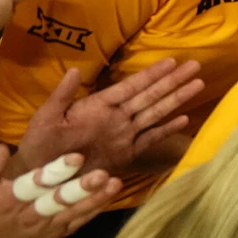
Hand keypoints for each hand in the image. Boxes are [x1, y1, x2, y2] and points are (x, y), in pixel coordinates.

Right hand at [0, 144, 120, 237]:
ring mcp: (45, 227)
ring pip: (72, 214)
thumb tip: (2, 147)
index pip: (33, 185)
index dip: (55, 172)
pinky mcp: (55, 234)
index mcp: (8, 201)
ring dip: (95, 199)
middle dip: (80, 189)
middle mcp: (29, 215)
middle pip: (58, 201)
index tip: (76, 157)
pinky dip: (95, 210)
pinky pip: (77, 222)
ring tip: (116, 183)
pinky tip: (112, 195)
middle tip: (102, 174)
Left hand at [9, 59, 202, 178]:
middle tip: (195, 65)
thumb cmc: (40, 145)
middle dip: (173, 81)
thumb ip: (61, 96)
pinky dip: (167, 130)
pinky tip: (185, 120)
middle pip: (150, 96)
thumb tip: (75, 69)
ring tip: (197, 85)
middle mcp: (117, 117)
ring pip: (155, 113)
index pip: (131, 86)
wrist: (40, 177)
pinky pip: (150, 139)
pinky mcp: (126, 153)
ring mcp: (124, 134)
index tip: (172, 61)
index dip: (151, 74)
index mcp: (98, 105)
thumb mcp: (46, 118)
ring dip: (176, 99)